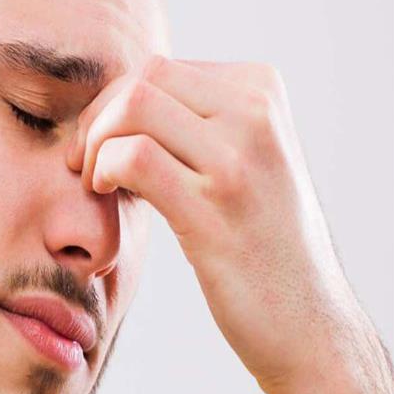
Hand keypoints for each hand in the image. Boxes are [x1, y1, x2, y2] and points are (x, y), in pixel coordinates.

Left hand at [67, 55, 393, 393]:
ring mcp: (240, 159)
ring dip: (95, 143)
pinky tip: (105, 192)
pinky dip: (104, 169)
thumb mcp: (245, 159)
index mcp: (261, 92)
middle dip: (98, 117)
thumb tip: (120, 101)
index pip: (159, 69)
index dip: (113, 105)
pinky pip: (135, 157)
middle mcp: (257, 114)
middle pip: (143, 79)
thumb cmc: (260, 243)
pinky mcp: (215, 207)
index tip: (100, 144)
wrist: (309, 323)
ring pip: (135, 107)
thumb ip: (198, 120)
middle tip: (84, 161)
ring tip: (96, 181)